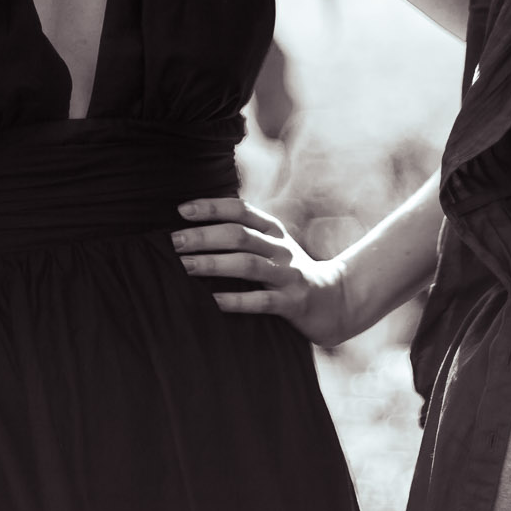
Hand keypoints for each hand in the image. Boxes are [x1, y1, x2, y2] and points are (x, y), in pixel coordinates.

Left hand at [173, 198, 354, 346]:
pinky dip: (237, 299)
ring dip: (214, 264)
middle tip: (174, 242)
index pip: (240, 210)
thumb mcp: (272, 247)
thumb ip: (244, 236)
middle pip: (239, 235)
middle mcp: (281, 248)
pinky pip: (262, 300)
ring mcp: (288, 275)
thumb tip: (194, 228)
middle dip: (204, 237)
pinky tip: (214, 300)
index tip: (182, 210)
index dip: (211, 207)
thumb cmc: (289, 273)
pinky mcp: (292, 302)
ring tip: (185, 267)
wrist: (335, 301)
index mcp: (273, 230)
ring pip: (248, 264)